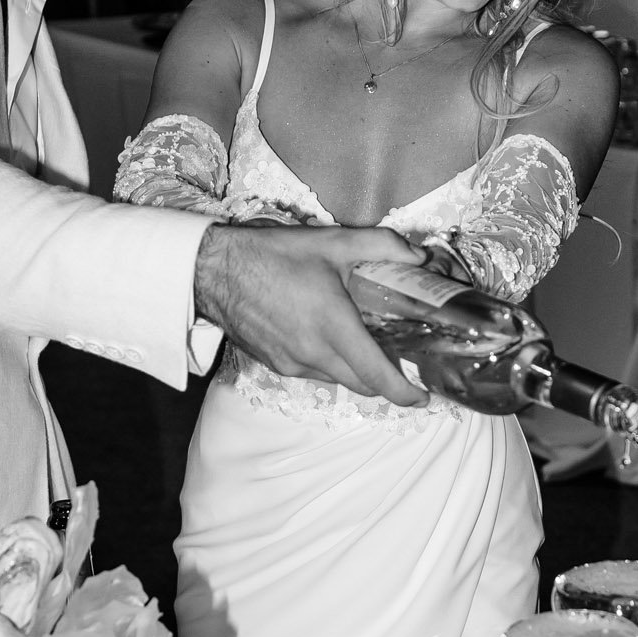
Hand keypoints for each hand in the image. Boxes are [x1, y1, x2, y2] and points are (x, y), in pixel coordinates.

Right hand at [193, 224, 428, 406]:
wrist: (215, 272)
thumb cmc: (272, 255)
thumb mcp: (332, 241)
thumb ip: (381, 246)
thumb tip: (419, 256)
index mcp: (332, 325)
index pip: (376, 375)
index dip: (404, 392)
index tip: (422, 395)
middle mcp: (313, 353)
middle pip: (362, 385)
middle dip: (386, 382)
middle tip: (401, 363)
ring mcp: (292, 364)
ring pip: (338, 379)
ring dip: (356, 369)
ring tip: (363, 341)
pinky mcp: (277, 365)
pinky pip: (314, 373)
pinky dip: (330, 363)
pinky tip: (328, 336)